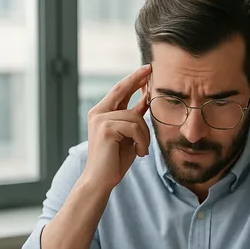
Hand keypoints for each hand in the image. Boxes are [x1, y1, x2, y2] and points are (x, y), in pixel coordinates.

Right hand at [84, 64, 151, 191]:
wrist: (101, 180)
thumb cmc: (116, 160)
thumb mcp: (130, 135)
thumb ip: (135, 117)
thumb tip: (147, 100)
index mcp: (103, 113)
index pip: (120, 90)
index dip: (134, 79)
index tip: (147, 69)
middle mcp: (98, 112)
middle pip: (122, 89)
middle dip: (137, 78)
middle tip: (151, 68)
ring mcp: (100, 119)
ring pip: (135, 116)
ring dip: (145, 135)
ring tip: (142, 149)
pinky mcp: (105, 128)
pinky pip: (134, 126)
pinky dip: (142, 140)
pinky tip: (139, 152)